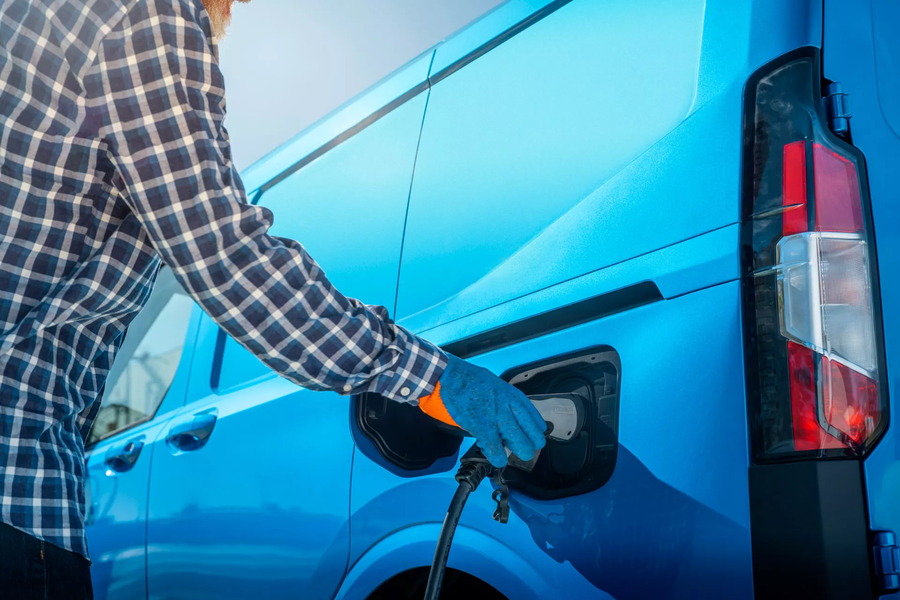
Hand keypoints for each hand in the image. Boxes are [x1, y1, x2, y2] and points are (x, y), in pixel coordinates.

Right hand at [432, 355, 546, 466]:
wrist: (452, 376)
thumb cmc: (473, 381)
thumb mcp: (499, 387)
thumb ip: (509, 404)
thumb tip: (514, 421)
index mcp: (517, 398)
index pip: (538, 426)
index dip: (532, 436)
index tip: (524, 438)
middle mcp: (512, 408)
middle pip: (535, 440)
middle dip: (526, 448)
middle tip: (516, 447)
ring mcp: (499, 418)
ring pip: (522, 448)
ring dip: (515, 454)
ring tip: (504, 450)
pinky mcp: (483, 428)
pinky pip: (497, 451)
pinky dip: (497, 458)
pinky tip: (496, 458)